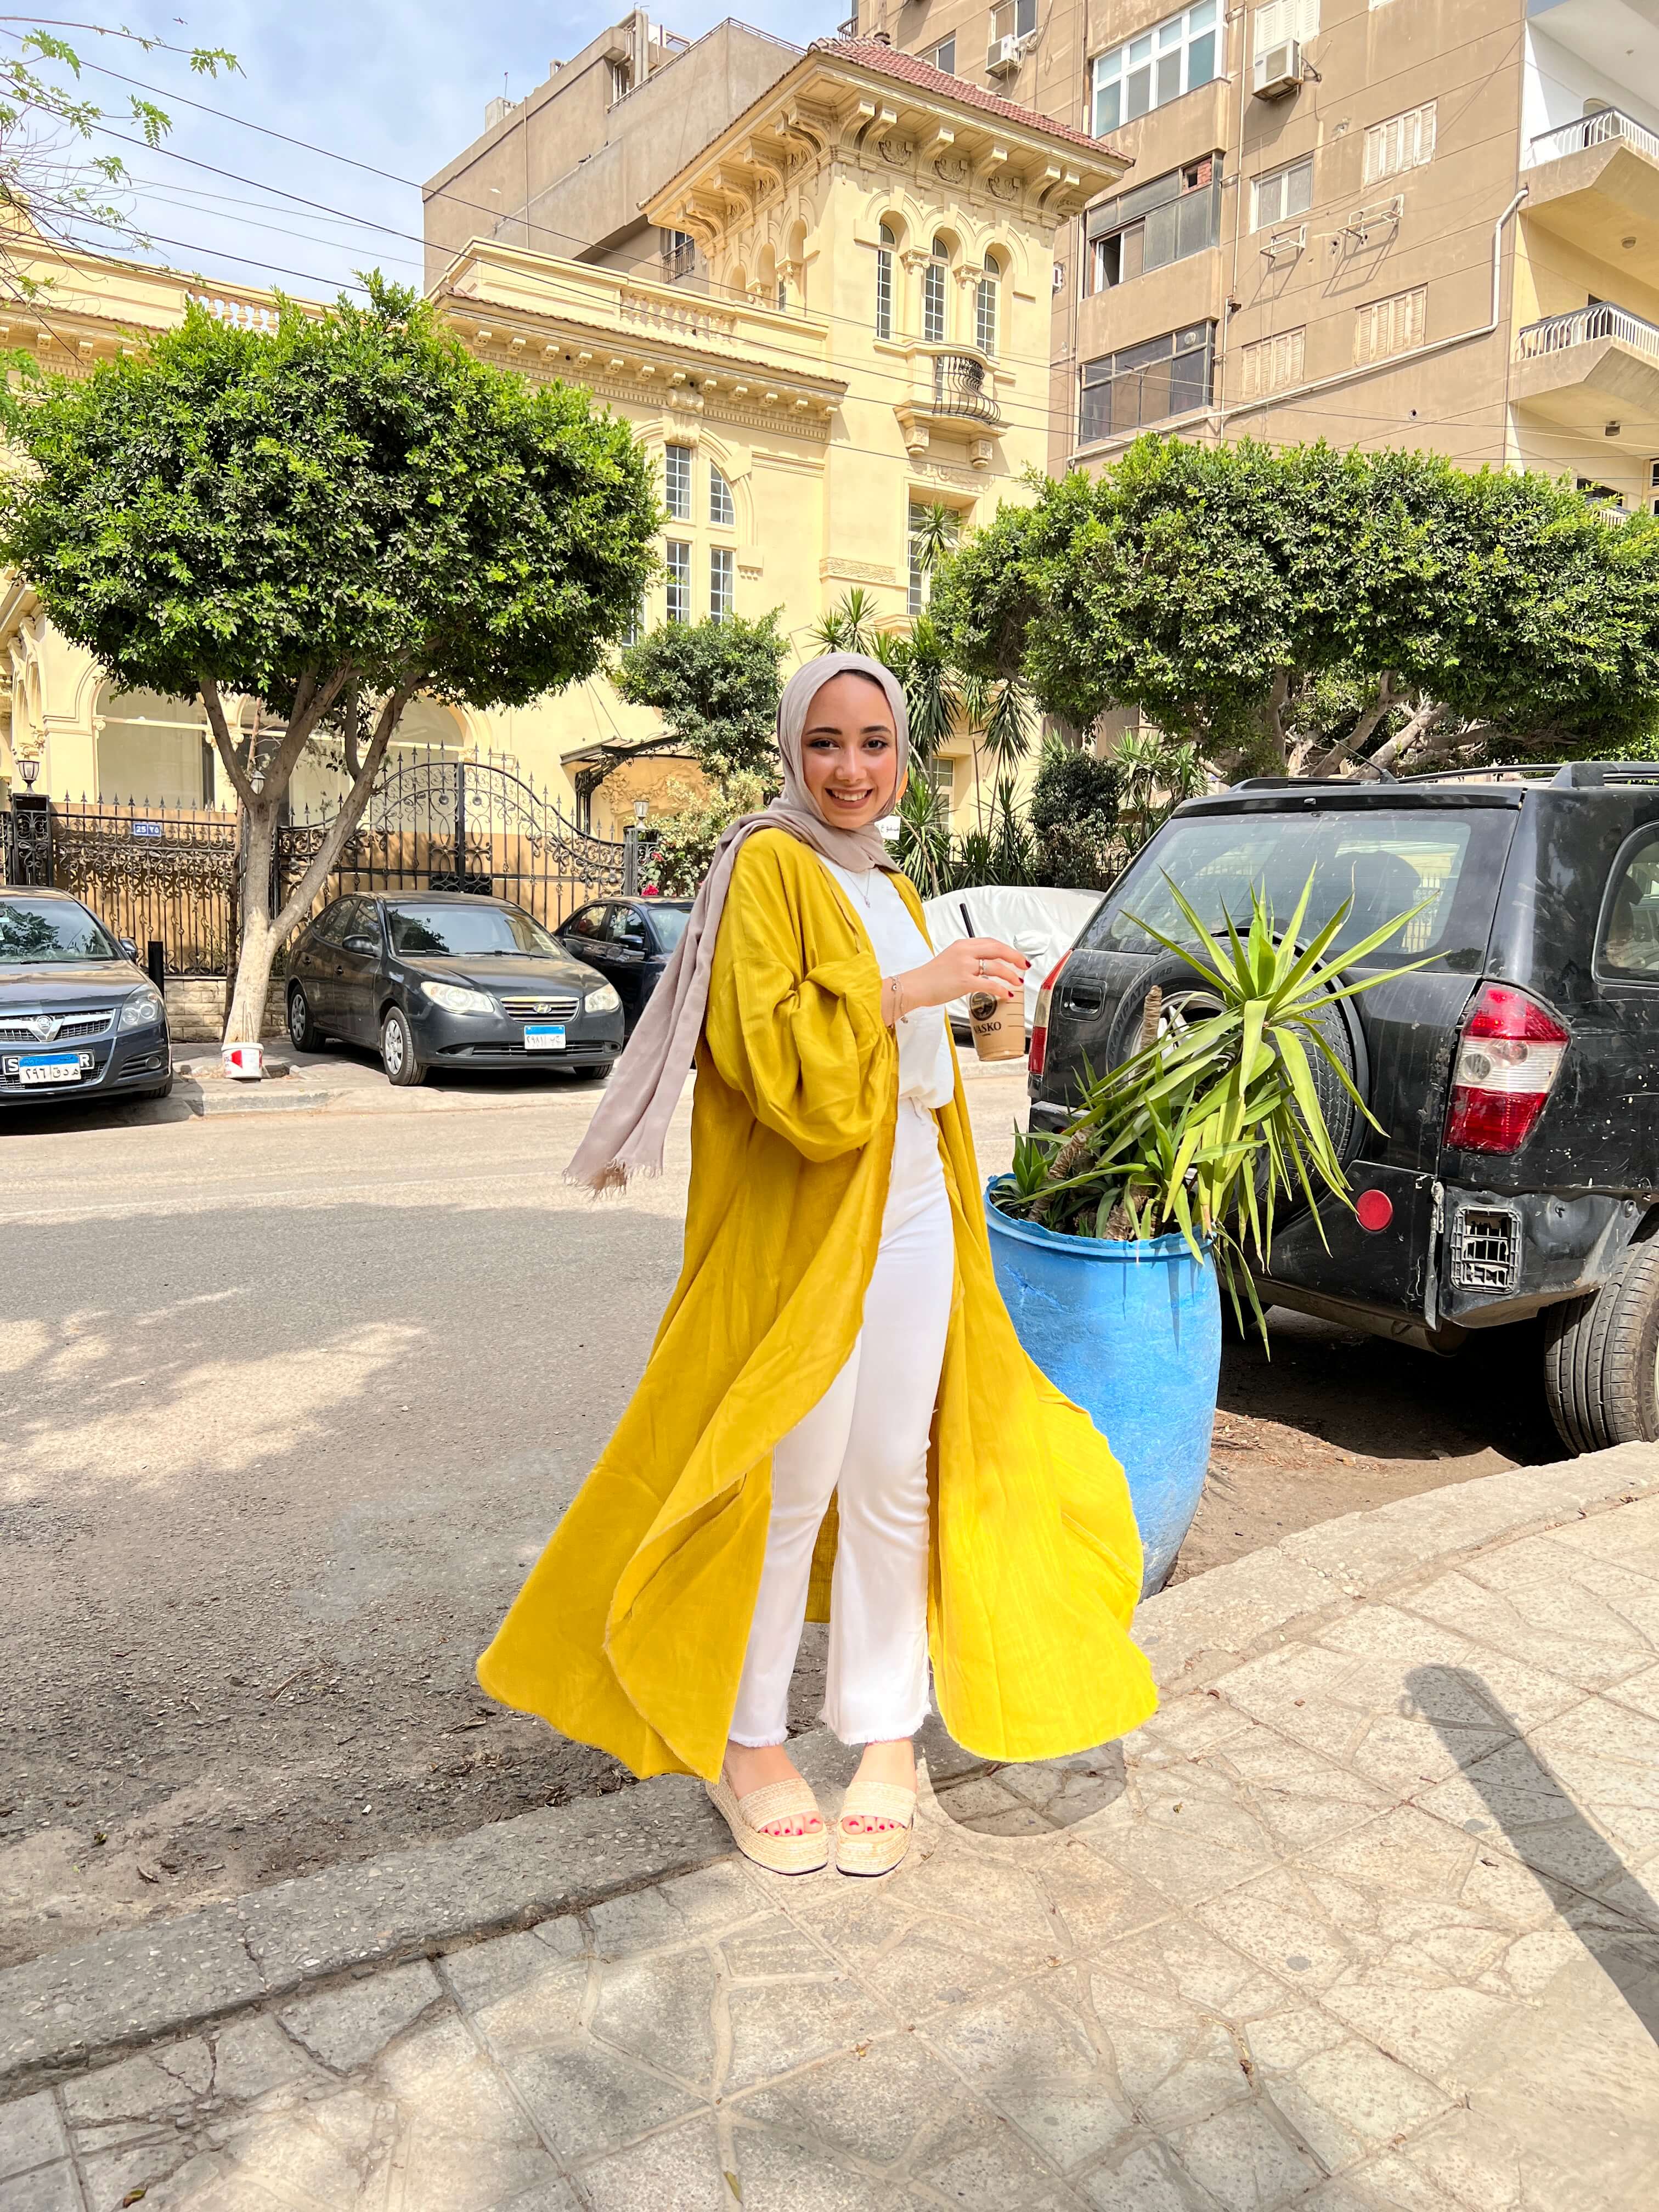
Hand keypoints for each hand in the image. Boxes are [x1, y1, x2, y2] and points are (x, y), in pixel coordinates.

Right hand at [898, 936, 1028, 1013]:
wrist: (915, 986)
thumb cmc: (931, 977)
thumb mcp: (950, 959)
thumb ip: (967, 959)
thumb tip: (985, 967)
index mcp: (962, 945)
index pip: (991, 942)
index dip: (1007, 949)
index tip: (1015, 957)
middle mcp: (965, 952)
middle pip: (998, 949)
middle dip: (1015, 958)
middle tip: (1024, 966)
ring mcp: (964, 966)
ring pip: (996, 967)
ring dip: (1010, 975)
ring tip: (1017, 982)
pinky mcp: (964, 981)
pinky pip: (989, 984)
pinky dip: (1001, 989)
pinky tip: (1006, 994)